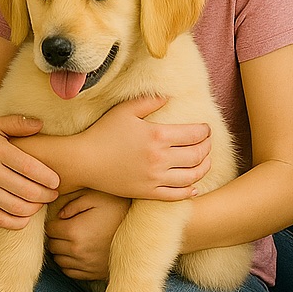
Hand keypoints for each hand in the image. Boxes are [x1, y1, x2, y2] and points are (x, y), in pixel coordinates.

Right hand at [0, 115, 60, 229]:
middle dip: (46, 195)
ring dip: (35, 209)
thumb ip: (16, 123)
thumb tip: (41, 124)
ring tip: (40, 203)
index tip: (56, 181)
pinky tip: (25, 216)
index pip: (29, 168)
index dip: (47, 177)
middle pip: (27, 191)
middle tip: (53, 194)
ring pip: (17, 208)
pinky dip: (18, 222)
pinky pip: (1, 220)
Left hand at [45, 188, 129, 279]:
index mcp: (74, 231)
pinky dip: (69, 264)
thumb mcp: (95, 197)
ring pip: (59, 260)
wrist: (142, 233)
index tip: (60, 220)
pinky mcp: (93, 274)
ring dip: (61, 251)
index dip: (53, 223)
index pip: (50, 230)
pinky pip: (70, 272)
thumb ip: (73, 203)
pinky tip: (77, 253)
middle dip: (56, 237)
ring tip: (71, 241)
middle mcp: (77, 251)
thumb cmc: (117, 210)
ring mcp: (85, 265)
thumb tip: (59, 215)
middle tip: (65, 229)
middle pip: (52, 246)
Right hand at [77, 94, 211, 198]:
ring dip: (204, 168)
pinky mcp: (148, 192)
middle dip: (207, 148)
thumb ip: (148, 101)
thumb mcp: (125, 111)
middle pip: (197, 155)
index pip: (194, 134)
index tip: (206, 129)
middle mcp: (160, 158)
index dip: (205, 131)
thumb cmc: (103, 133)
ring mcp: (155, 178)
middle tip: (208, 143)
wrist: (84, 161)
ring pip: (192, 176)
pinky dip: (190, 190)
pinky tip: (194, 186)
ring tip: (205, 162)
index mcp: (157, 136)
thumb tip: (169, 97)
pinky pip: (176, 195)